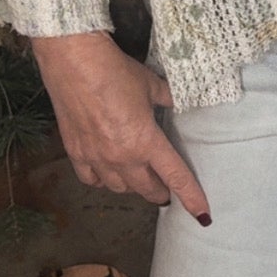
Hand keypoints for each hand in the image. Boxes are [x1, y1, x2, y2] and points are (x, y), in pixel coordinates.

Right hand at [29, 30, 210, 223]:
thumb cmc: (115, 70)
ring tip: (137, 177)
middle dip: (159, 192)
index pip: (175, 176)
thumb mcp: (150, 84)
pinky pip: (91, 179)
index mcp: (145, 142)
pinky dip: (102, 180)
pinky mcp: (76, 151)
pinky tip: (106, 172)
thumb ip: (166, 99)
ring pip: (119, 187)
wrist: (73, 62)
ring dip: (132, 185)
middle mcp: (122, 157)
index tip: (202, 214)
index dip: (191, 197)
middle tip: (165, 190)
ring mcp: (96, 157)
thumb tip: (176, 102)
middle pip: (146, 189)